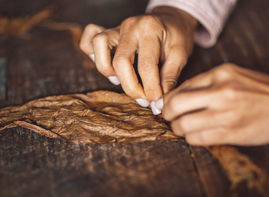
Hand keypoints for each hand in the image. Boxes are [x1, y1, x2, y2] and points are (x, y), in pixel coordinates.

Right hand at [79, 6, 196, 107]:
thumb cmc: (176, 38)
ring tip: (122, 80)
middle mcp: (130, 26)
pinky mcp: (107, 33)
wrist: (171, 20)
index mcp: (150, 29)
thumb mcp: (181, 55)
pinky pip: (88, 42)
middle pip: (120, 62)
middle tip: (143, 99)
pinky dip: (92, 56)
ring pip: (98, 47)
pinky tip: (109, 68)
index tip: (156, 103)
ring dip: (108, 71)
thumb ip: (169, 78)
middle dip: (131, 88)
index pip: (146, 66)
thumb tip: (158, 103)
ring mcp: (116, 28)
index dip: (151, 90)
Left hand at [162, 63, 268, 145]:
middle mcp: (221, 91)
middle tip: (169, 118)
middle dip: (167, 114)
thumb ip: (208, 84)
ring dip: (178, 129)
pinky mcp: (229, 133)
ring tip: (183, 129)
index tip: (166, 107)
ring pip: (182, 125)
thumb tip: (178, 96)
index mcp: (221, 74)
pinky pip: (197, 139)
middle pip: (175, 105)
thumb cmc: (264, 92)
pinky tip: (196, 136)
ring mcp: (224, 113)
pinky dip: (191, 139)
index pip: (181, 87)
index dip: (169, 100)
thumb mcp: (236, 77)